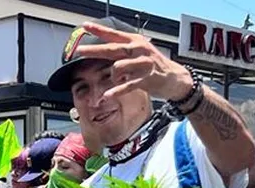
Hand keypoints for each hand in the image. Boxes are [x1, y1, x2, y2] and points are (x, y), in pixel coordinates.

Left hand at [73, 21, 194, 102]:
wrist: (175, 78)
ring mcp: (143, 64)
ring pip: (118, 67)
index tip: (85, 26)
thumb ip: (123, 51)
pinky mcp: (146, 79)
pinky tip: (107, 95)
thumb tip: (103, 50)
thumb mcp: (139, 52)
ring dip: (113, 77)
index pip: (114, 35)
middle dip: (94, 50)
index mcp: (135, 42)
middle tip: (79, 51)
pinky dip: (116, 91)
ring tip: (118, 82)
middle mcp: (138, 50)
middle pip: (112, 49)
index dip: (99, 30)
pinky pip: (127, 86)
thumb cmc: (153, 66)